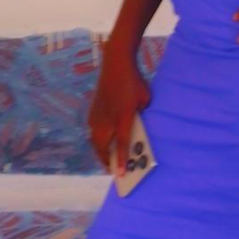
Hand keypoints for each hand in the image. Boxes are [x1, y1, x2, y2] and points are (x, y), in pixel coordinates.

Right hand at [88, 45, 151, 173]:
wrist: (115, 63)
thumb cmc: (134, 81)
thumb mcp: (145, 99)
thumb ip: (142, 115)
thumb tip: (138, 127)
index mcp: (122, 117)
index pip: (122, 144)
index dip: (122, 161)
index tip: (121, 175)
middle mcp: (107, 119)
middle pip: (104, 147)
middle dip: (108, 161)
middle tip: (114, 171)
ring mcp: (97, 115)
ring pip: (96, 141)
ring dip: (101, 152)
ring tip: (107, 161)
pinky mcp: (93, 111)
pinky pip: (93, 132)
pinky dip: (98, 141)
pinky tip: (102, 144)